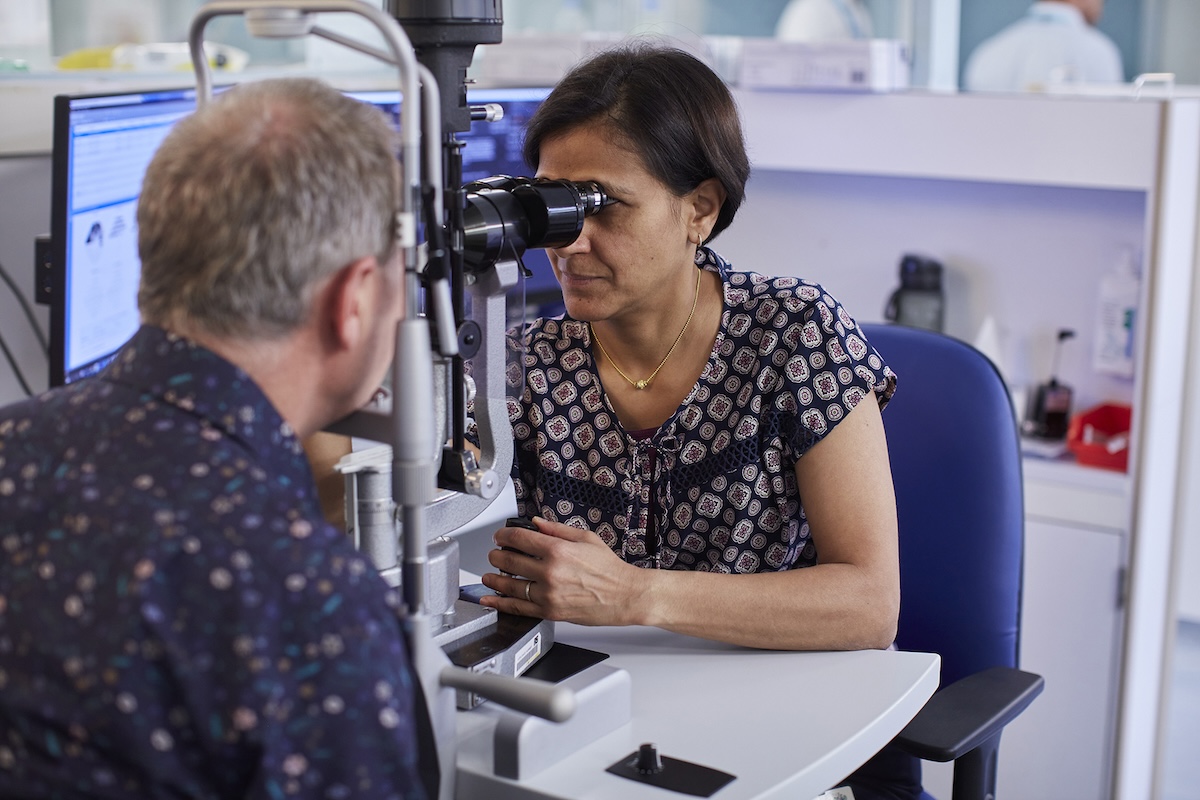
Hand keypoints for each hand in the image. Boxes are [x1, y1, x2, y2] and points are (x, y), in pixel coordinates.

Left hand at [479, 517, 647, 626]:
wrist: (624, 595)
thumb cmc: (609, 569)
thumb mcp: (585, 538)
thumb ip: (557, 530)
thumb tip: (536, 523)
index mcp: (558, 550)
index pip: (519, 538)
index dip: (504, 536)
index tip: (500, 537)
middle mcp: (550, 572)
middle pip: (510, 560)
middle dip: (497, 555)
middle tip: (494, 554)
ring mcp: (548, 594)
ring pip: (510, 585)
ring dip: (494, 579)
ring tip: (488, 576)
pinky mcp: (549, 612)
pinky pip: (518, 608)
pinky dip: (500, 603)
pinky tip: (491, 599)